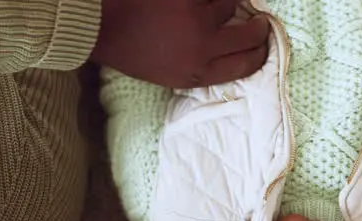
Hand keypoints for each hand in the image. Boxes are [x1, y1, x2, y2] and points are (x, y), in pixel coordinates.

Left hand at [92, 0, 269, 88]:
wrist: (99, 25)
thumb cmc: (129, 48)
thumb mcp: (165, 73)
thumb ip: (198, 67)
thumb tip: (230, 55)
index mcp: (195, 74)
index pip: (244, 66)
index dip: (258, 54)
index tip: (262, 46)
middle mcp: (201, 49)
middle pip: (249, 35)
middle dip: (258, 27)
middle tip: (259, 21)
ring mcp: (196, 18)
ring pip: (228, 3)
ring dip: (220, 2)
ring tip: (201, 7)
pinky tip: (184, 3)